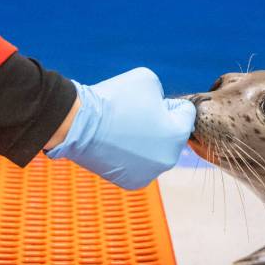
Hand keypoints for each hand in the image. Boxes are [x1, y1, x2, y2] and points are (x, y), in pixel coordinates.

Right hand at [45, 68, 195, 189]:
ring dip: (147, 141)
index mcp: (177, 134)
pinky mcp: (132, 182)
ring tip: (124, 129)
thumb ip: (164, 94)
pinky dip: (133, 155)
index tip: (150, 102)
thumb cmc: (115, 99)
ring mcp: (150, 173)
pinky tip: (118, 144)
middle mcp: (168, 159)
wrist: (78, 124)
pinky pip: (141, 164)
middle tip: (135, 115)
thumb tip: (160, 108)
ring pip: (157, 151)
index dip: (170, 103)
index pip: (186, 113)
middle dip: (161, 124)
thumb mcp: (148, 81)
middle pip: (173, 135)